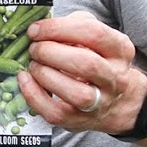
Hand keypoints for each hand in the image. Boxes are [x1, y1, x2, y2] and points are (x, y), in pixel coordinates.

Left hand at [16, 11, 146, 133]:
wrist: (114, 100)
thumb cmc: (96, 59)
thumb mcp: (94, 37)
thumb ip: (74, 25)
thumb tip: (43, 26)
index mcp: (120, 50)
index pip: (93, 33)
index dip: (59, 29)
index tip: (35, 29)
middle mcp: (115, 78)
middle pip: (85, 64)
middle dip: (51, 52)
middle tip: (34, 48)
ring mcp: (100, 102)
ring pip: (75, 93)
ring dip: (45, 74)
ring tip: (33, 64)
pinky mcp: (79, 120)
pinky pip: (55, 112)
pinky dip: (34, 95)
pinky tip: (25, 80)